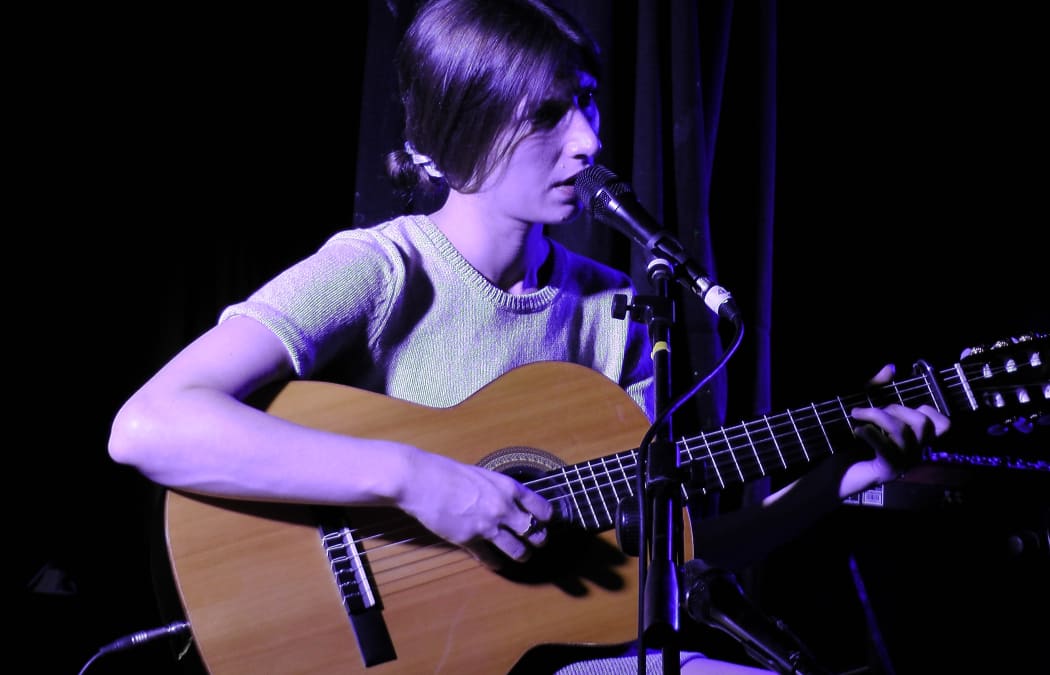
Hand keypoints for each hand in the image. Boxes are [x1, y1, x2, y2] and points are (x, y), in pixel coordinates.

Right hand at [395, 448, 552, 566]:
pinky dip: (494, 563)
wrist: (423, 481)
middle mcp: (503, 508)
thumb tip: (510, 501)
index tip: (544, 522)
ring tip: (521, 556)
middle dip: (538, 540)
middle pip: (534, 533)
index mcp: (509, 488)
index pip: (542, 509)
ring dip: (521, 555)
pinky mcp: (470, 541)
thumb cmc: (449, 473)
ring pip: (518, 551)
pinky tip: (495, 563)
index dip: (546, 518)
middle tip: (536, 542)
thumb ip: (499, 490)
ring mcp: (488, 526)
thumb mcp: (484, 475)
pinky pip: (490, 559)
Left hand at [847, 364, 950, 489]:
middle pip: (922, 423)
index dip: (929, 409)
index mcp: (915, 439)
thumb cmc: (849, 439)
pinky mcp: (886, 471)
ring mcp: (903, 463)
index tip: (899, 404)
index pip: (943, 425)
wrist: (831, 472)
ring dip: (877, 416)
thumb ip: (877, 388)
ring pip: (903, 432)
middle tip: (871, 410)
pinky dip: (870, 434)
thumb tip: (891, 368)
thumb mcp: (864, 410)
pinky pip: (886, 449)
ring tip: (856, 414)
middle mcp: (915, 452)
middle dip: (895, 408)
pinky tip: (856, 430)